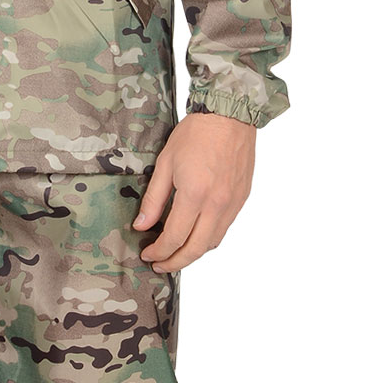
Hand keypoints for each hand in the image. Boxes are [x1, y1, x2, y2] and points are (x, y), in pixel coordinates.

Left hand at [133, 112, 254, 271]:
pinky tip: (195, 236)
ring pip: (213, 243)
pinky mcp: (241, 199)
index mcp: (195, 194)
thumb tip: (142, 224)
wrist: (230, 116)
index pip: (174, 237)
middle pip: (196, 249)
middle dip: (175, 262)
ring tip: (176, 255)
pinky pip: (224, 229)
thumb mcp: (165, 163)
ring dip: (193, 254)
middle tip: (160, 265)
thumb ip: (154, 199)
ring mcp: (232, 204)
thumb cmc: (197, 133)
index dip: (158, 251)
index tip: (147, 253)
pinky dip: (208, 239)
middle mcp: (217, 204)